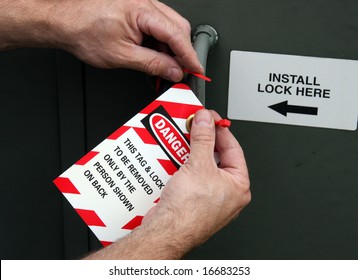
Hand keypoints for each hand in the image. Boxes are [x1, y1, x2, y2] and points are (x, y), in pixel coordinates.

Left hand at [0, 0, 201, 81]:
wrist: (65, 22)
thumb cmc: (84, 32)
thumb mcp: (122, 56)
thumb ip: (153, 64)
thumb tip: (174, 70)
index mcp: (142, 11)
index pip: (177, 35)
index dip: (189, 55)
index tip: (196, 69)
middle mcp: (145, 3)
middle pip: (178, 28)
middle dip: (182, 52)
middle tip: (180, 72)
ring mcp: (142, 5)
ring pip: (170, 28)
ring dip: (171, 49)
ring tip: (163, 68)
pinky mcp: (138, 11)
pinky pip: (158, 27)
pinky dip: (160, 44)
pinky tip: (155, 57)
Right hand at [141, 109, 250, 255]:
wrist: (166, 232)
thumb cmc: (189, 212)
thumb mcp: (199, 166)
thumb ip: (203, 139)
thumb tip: (206, 121)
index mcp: (238, 185)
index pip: (233, 148)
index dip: (220, 130)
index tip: (210, 119)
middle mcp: (227, 193)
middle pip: (216, 157)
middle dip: (203, 142)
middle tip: (194, 128)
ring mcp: (209, 197)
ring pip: (201, 166)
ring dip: (190, 154)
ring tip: (182, 144)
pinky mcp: (193, 200)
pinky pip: (190, 177)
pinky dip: (182, 167)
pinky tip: (174, 161)